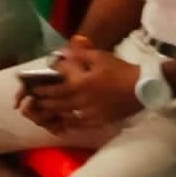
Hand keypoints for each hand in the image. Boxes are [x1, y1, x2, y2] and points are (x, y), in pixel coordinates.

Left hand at [18, 37, 141, 132]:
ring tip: (45, 112)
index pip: (55, 88)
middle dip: (44, 102)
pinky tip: (65, 122)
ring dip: (54, 113)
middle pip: (58, 103)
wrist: (142, 87)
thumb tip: (62, 52)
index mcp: (81, 82)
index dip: (42, 89)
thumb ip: (79, 54)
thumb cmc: (119, 70)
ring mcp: (91, 112)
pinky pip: (81, 124)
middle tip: (34, 102)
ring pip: (67, 115)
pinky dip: (71, 124)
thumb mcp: (98, 56)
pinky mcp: (101, 120)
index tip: (33, 89)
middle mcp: (83, 99)